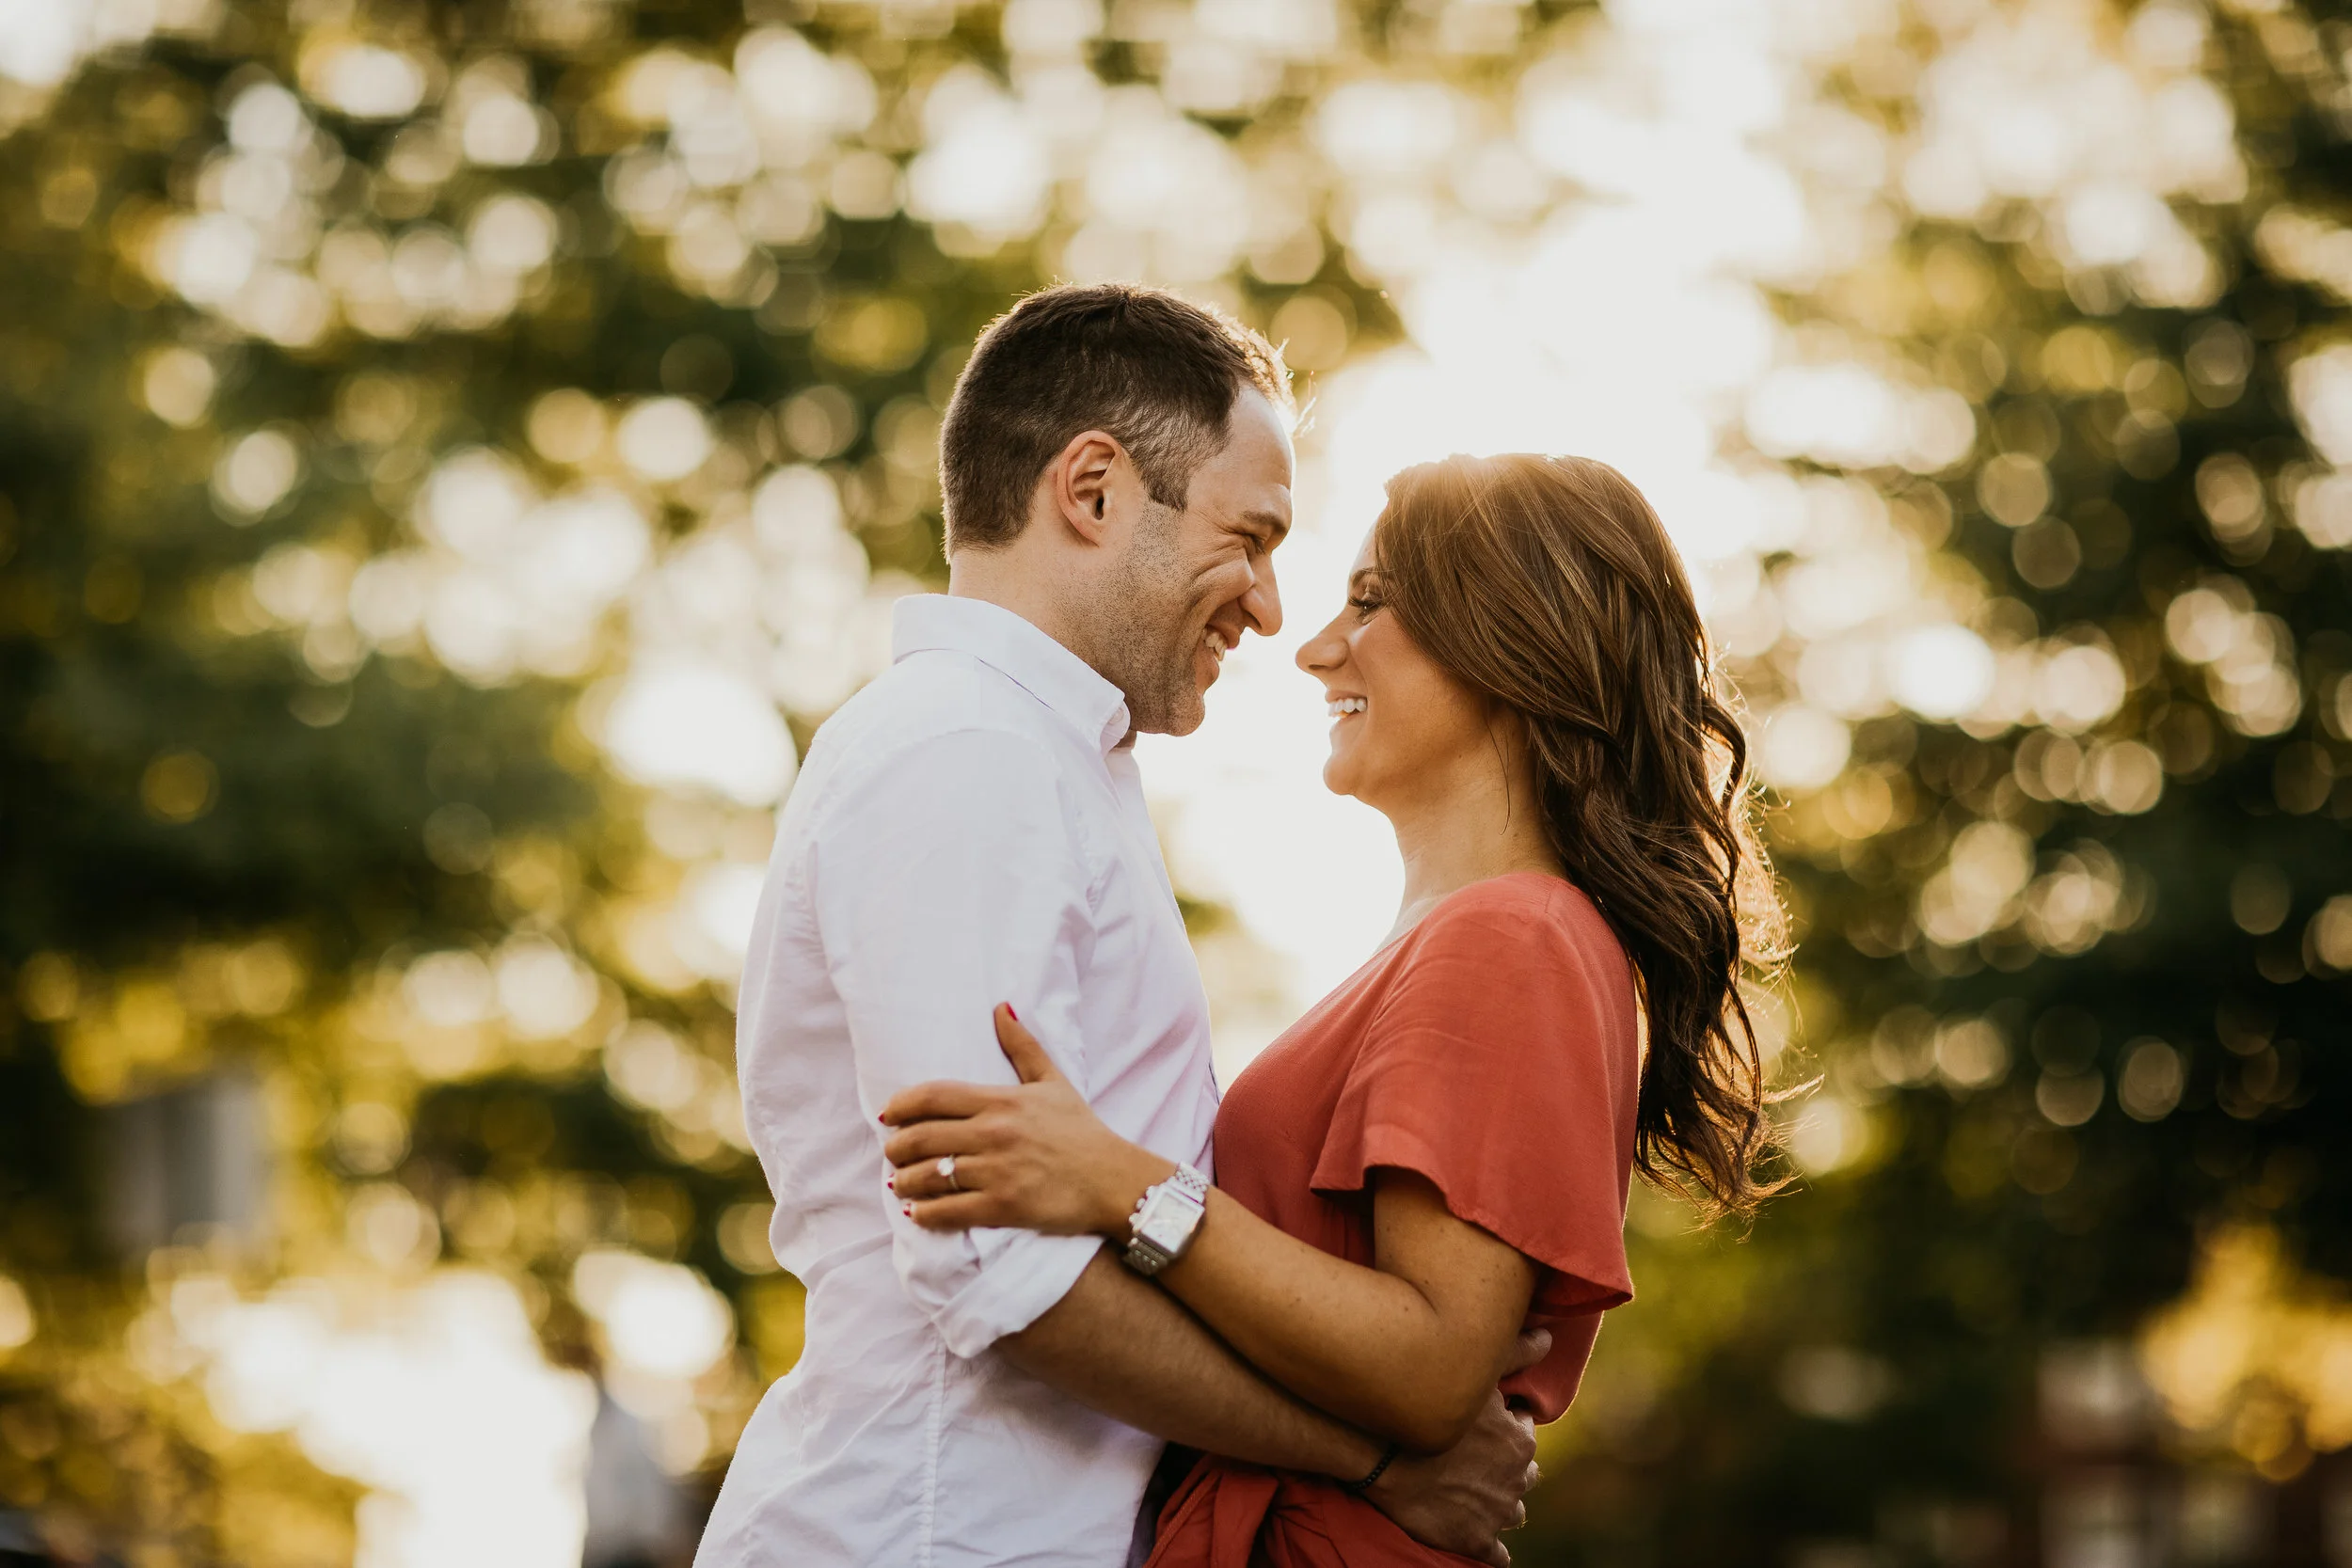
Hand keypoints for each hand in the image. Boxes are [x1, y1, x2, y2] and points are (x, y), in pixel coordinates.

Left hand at [881, 1005, 1172, 1236]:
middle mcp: (994, 1133)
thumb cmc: (1082, 1131)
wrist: (1113, 1180)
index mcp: (1001, 1101)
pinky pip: (949, 1211)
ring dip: (905, 1182)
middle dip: (896, 1148)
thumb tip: (1001, 1008)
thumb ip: (1023, 1046)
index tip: (889, 1115)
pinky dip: (926, 1214)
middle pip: (922, 1137)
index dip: (901, 1105)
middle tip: (892, 1153)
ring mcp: (997, 1171)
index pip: (933, 1096)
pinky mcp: (1003, 1206)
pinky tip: (919, 1213)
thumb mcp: (1054, 1082)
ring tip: (900, 1184)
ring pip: (930, 1176)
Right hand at [1360, 1329, 1548, 1566]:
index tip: (1485, 1422)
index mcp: (1519, 1441)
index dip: (1505, 1425)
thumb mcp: (1476, 1370)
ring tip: (1477, 1496)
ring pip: (1512, 1512)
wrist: (1383, 1453)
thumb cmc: (1427, 1405)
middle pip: (1523, 1474)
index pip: (1523, 1432)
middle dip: (1507, 1466)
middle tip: (1480, 1459)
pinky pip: (1496, 1555)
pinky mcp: (1474, 1541)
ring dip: (1499, 1503)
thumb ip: (1515, 1352)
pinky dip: (1491, 1548)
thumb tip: (1549, 1338)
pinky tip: (1480, 1538)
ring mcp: (1496, 1514)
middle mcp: (1516, 1480)